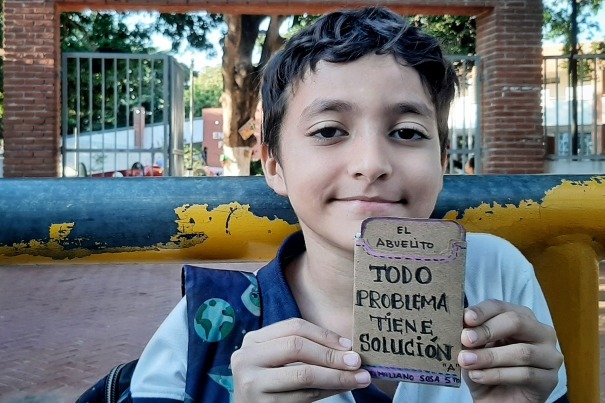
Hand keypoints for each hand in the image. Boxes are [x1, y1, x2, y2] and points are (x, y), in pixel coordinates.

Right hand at [231, 318, 370, 402]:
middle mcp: (246, 358)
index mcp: (253, 340)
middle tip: (357, 362)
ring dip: (337, 376)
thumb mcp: (277, 360)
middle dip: (331, 354)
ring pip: (303, 374)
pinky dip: (328, 391)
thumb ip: (303, 349)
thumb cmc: (270, 383)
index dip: (324, 334)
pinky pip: (303, 396)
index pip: (294, 327)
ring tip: (359, 378)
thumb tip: (346, 349)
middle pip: (297, 347)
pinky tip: (342, 389)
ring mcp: (251, 383)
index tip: (348, 345)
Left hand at [457, 299, 562, 402]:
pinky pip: (525, 374)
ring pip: (521, 351)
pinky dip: (497, 374)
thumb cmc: (486, 370)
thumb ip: (471, 336)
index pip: (501, 307)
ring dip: (489, 356)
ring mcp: (549, 356)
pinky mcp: (550, 380)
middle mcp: (540, 332)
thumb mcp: (474, 350)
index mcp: (521, 318)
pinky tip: (478, 376)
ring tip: (466, 361)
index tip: (466, 319)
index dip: (482, 311)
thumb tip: (462, 325)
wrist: (496, 402)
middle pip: (517, 322)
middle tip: (466, 339)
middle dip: (488, 330)